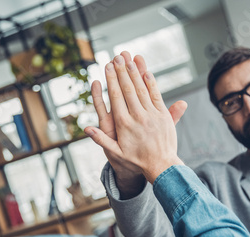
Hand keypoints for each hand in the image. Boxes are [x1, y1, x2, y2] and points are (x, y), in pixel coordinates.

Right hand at [86, 53, 185, 183]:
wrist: (161, 166)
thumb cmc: (136, 161)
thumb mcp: (116, 153)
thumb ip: (101, 140)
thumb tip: (86, 129)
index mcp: (125, 125)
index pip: (116, 97)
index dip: (112, 80)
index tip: (108, 67)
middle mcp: (138, 117)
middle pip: (129, 90)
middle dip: (122, 72)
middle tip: (117, 56)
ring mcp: (152, 115)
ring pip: (142, 90)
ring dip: (136, 73)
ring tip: (130, 59)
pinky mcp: (163, 116)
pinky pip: (156, 96)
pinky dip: (151, 83)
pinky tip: (147, 72)